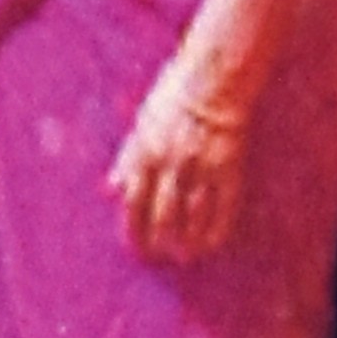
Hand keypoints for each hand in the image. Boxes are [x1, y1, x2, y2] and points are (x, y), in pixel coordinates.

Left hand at [107, 60, 252, 262]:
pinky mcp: (228, 168)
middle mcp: (171, 165)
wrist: (214, 79)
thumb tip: (109, 190)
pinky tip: (210, 245)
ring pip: (191, 216)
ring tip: (183, 257)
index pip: (134, 202)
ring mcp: (201, 167)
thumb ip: (126, 159)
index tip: (134, 250)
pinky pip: (223, 207)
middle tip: (158, 258)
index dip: (133, 230)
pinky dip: (216, 229)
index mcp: (145, 153)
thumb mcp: (140, 124)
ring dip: (186, 242)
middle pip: (162, 215)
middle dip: (158, 242)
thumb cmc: (173, 96)